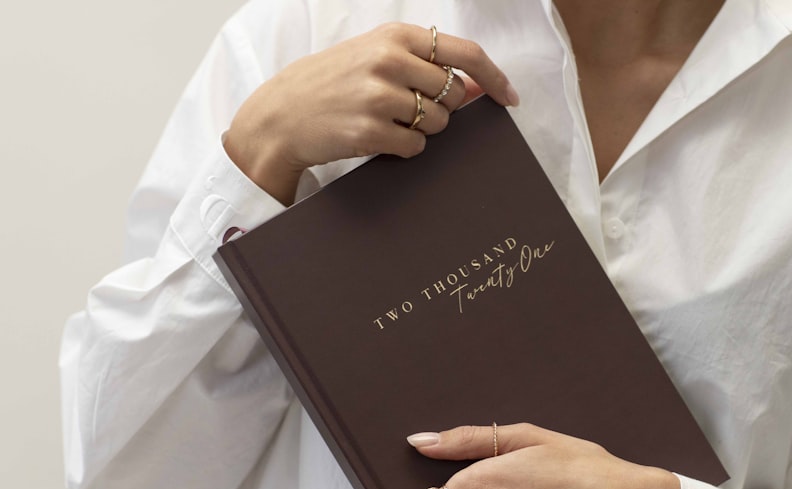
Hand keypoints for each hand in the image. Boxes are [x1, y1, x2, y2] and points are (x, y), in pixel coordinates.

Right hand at [224, 23, 518, 203]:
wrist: (282, 114)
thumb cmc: (333, 84)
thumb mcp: (376, 58)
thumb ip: (425, 65)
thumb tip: (477, 86)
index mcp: (395, 36)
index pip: (464, 54)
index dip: (494, 78)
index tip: (509, 97)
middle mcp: (389, 61)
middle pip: (454, 96)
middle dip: (443, 110)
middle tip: (410, 110)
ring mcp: (379, 96)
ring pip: (438, 124)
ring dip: (423, 131)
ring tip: (387, 122)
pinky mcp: (370, 131)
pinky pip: (416, 148)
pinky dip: (405, 149)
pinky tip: (379, 139)